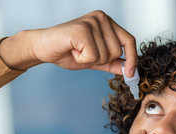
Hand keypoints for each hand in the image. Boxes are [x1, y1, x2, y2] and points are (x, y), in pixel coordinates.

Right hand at [0, 10, 136, 75]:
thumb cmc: (67, 51)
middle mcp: (102, 18)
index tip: (131, 73)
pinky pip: (93, 56)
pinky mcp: (83, 29)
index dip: (133, 58)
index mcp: (107, 22)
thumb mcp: (94, 59)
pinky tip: (72, 50)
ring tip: (76, 50)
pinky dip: (82, 59)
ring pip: (105, 55)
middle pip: (117, 51)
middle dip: (100, 60)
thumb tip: (129, 70)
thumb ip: (112, 63)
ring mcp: (92, 22)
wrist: (43, 48)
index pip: (129, 40)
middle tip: (83, 52)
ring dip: (89, 59)